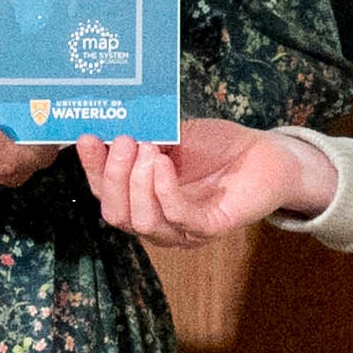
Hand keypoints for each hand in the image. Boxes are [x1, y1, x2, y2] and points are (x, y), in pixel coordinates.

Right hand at [80, 116, 335, 246]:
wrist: (265, 154)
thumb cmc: (217, 146)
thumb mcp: (171, 135)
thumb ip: (143, 136)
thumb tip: (107, 123)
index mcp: (142, 199)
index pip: (106, 195)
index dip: (93, 169)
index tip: (87, 137)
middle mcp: (158, 220)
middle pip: (117, 215)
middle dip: (114, 177)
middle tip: (123, 141)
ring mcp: (183, 230)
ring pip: (143, 222)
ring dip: (138, 183)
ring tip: (148, 148)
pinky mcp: (210, 228)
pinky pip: (178, 218)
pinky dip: (164, 191)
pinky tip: (163, 164)